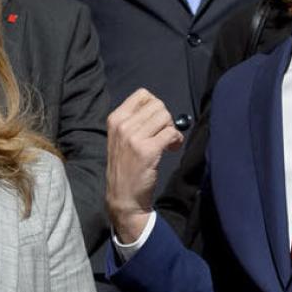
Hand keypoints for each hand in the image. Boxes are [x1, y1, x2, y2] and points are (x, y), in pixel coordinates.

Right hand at [106, 90, 183, 241]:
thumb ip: (135, 121)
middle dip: (166, 119)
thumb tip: (160, 109)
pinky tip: (171, 149)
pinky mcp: (148, 150)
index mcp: (115, 119)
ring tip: (168, 142)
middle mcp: (123, 126)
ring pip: (165, 117)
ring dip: (172, 129)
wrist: (123, 196)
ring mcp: (134, 138)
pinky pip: (171, 133)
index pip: (142, 94)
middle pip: (158, 105)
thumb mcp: (120, 138)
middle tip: (164, 134)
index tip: (156, 121)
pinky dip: (176, 140)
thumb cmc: (125, 166)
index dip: (155, 106)